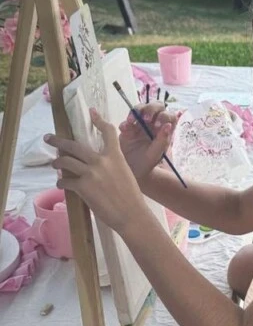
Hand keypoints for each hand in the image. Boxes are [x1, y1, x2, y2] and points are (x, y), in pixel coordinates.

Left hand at [44, 109, 149, 234]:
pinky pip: (65, 180)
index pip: (108, 132)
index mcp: (115, 156)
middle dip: (58, 141)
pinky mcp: (82, 187)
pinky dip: (61, 181)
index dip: (99, 120)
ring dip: (57, 162)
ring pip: (65, 161)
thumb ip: (112, 164)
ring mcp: (90, 173)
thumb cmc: (131, 196)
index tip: (92, 112)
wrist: (131, 214)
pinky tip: (60, 183)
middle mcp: (101, 161)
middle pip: (75, 146)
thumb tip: (96, 164)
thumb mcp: (125, 172)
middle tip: (48, 138)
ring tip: (54, 163)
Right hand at [118, 102, 177, 180]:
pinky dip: (125, 122)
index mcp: (164, 130)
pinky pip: (128, 118)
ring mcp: (141, 123)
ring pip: (141, 108)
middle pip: (156, 106)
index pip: (169, 116)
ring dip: (137, 111)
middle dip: (151, 109)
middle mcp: (154, 123)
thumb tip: (168, 125)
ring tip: (131, 121)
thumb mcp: (155, 155)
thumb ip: (162, 141)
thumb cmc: (146, 163)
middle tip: (145, 118)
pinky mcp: (128, 126)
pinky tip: (124, 129)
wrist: (130, 170)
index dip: (164, 116)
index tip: (156, 125)